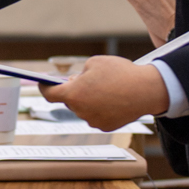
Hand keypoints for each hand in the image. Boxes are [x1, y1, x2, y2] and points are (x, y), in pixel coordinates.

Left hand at [40, 56, 169, 129]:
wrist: (146, 90)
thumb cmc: (119, 72)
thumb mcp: (95, 62)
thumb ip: (80, 73)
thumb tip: (75, 83)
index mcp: (73, 94)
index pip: (50, 94)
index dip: (44, 88)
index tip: (43, 84)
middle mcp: (80, 111)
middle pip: (70, 101)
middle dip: (73, 91)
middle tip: (81, 81)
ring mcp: (93, 121)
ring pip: (84, 109)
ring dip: (88, 100)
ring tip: (102, 88)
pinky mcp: (106, 127)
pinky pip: (97, 116)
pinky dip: (100, 108)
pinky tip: (112, 99)